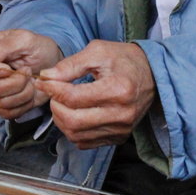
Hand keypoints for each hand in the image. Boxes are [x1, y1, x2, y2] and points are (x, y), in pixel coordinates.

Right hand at [0, 30, 61, 119]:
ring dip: (23, 91)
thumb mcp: (23, 40)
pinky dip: (25, 102)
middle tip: (27, 70)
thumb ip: (1, 48)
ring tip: (29, 78)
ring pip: (0, 103)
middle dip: (14, 82)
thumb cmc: (36, 48)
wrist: (51, 63)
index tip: (7, 68)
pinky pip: (9, 113)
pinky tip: (29, 89)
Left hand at [36, 40, 156, 148]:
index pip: (74, 98)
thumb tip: (46, 77)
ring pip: (76, 135)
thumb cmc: (124, 60)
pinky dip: (72, 131)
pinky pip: (85, 142)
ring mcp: (121, 129)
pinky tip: (74, 114)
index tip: (43, 81)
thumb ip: (70, 65)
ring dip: (61, 120)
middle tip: (54, 93)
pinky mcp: (119, 137)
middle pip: (73, 121)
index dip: (53, 89)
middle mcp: (122, 114)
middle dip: (55, 107)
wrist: (152, 75)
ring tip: (62, 103)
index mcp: (118, 89)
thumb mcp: (98, 52)